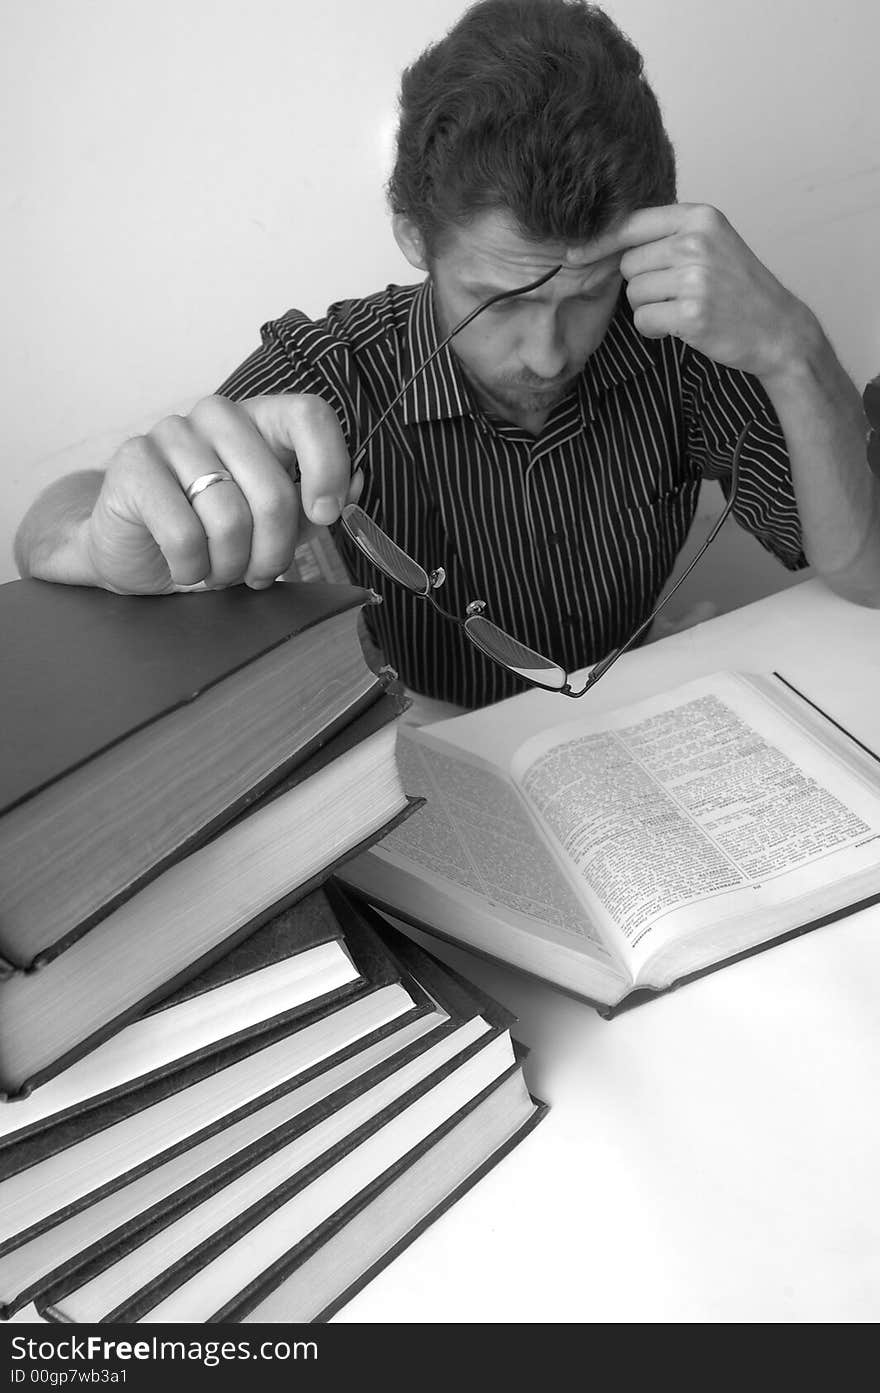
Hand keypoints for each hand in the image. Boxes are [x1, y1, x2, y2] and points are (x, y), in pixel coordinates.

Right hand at [84, 394, 362, 593]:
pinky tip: (186, 568)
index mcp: (260, 420)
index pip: (308, 415)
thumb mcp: (275, 525)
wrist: (135, 553)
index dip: (327, 467)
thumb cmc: (212, 535)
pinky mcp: (133, 464)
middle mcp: (217, 415)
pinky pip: (183, 533)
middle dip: (274, 552)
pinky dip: (192, 568)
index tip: (326, 515)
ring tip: (219, 571)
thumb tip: (357, 485)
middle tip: (260, 574)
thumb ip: (314, 506)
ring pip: (229, 517)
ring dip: (230, 565)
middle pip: (273, 490)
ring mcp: (171, 433)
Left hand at [571, 204, 812, 381]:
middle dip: (641, 283)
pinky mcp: (691, 314)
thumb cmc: (737, 286)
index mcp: (699, 217)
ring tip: (682, 308)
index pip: (631, 224)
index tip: (574, 255)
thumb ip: (666, 234)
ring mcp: (694, 278)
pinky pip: (643, 321)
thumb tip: (600, 240)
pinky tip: (681, 326)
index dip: (599, 242)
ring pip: (633, 294)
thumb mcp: (710, 241)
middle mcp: (696, 242)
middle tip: (674, 292)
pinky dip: (654, 329)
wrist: (776, 327)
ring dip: (649, 307)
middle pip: (628, 263)